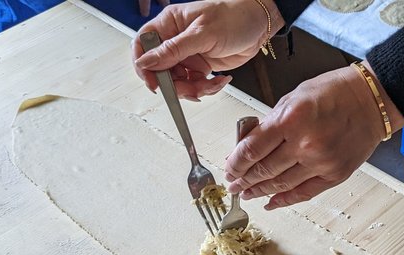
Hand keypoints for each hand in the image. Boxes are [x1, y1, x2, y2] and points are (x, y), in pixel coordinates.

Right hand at [132, 0, 283, 98]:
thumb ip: (173, 50)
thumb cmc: (234, 17)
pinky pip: (195, 84)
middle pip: (160, 70)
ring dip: (193, 89)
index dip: (143, 66)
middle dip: (175, 84)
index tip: (153, 82)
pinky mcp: (201, 66)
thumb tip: (146, 62)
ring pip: (178, 81)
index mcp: (169, 24)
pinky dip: (207, 88)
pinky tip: (219, 80)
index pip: (143, 45)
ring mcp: (188, 55)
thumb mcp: (202, 33)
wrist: (260, 24)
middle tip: (190, 87)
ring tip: (209, 84)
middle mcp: (176, 40)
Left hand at [224, 62, 403, 209]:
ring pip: (281, 185)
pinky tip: (271, 202)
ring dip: (260, 191)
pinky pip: (304, 193)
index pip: (252, 150)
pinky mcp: (335, 175)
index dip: (235, 163)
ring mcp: (321, 163)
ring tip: (248, 193)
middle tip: (234, 184)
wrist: (372, 99)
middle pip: (264, 170)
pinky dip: (285, 200)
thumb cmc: (335, 92)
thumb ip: (271, 123)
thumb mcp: (294, 97)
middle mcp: (305, 145)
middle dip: (244, 180)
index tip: (228, 168)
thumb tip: (248, 146)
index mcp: (291, 120)